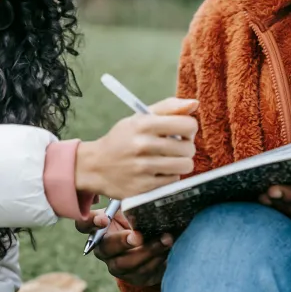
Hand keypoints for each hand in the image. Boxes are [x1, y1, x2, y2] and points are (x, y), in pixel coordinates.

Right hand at [75, 97, 198, 198]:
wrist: (96, 166)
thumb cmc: (123, 139)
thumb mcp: (140, 117)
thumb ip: (168, 108)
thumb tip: (194, 103)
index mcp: (144, 124)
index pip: (187, 125)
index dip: (189, 128)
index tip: (182, 131)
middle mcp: (143, 145)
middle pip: (189, 148)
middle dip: (186, 147)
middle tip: (175, 147)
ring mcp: (143, 168)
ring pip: (185, 166)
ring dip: (181, 163)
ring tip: (169, 160)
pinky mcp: (143, 188)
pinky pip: (173, 181)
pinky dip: (170, 176)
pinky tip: (158, 171)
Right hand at [76, 210, 171, 286]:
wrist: (151, 243)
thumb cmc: (136, 219)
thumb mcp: (131, 209)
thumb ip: (130, 203)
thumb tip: (141, 196)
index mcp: (98, 227)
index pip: (83, 225)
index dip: (90, 223)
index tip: (104, 219)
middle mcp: (103, 248)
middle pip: (106, 248)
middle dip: (122, 242)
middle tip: (138, 235)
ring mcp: (115, 265)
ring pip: (125, 263)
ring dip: (146, 251)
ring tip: (165, 239)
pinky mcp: (132, 277)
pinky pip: (141, 272)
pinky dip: (156, 260)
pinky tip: (166, 248)